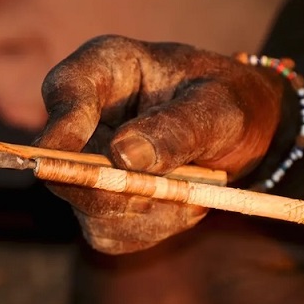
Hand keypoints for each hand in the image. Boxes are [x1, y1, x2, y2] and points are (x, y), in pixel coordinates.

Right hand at [36, 35, 283, 253]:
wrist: (242, 133)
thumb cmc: (229, 102)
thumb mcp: (220, 107)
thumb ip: (178, 127)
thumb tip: (124, 156)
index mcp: (107, 69)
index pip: (66, 89)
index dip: (61, 122)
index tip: (67, 149)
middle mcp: (87, 119)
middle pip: (64, 163)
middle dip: (117, 188)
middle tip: (176, 191)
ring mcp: (87, 166)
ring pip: (89, 208)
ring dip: (147, 211)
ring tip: (197, 189)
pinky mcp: (98, 205)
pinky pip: (109, 233)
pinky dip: (151, 228)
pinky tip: (183, 204)